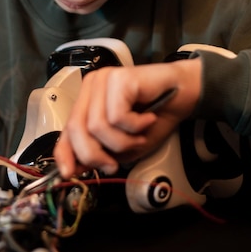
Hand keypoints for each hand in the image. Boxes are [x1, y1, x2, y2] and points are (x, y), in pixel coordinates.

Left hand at [53, 57, 201, 177]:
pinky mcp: (119, 78)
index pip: (66, 128)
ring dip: (122, 141)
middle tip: (114, 164)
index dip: (65, 153)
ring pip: (97, 126)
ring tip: (140, 136)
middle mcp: (91, 86)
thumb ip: (101, 152)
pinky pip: (117, 116)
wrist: (185, 93)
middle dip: (95, 154)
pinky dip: (135, 126)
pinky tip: (148, 119)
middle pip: (77, 128)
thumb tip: (76, 168)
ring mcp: (104, 79)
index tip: (70, 173)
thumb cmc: (156, 116)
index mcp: (88, 100)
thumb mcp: (124, 144)